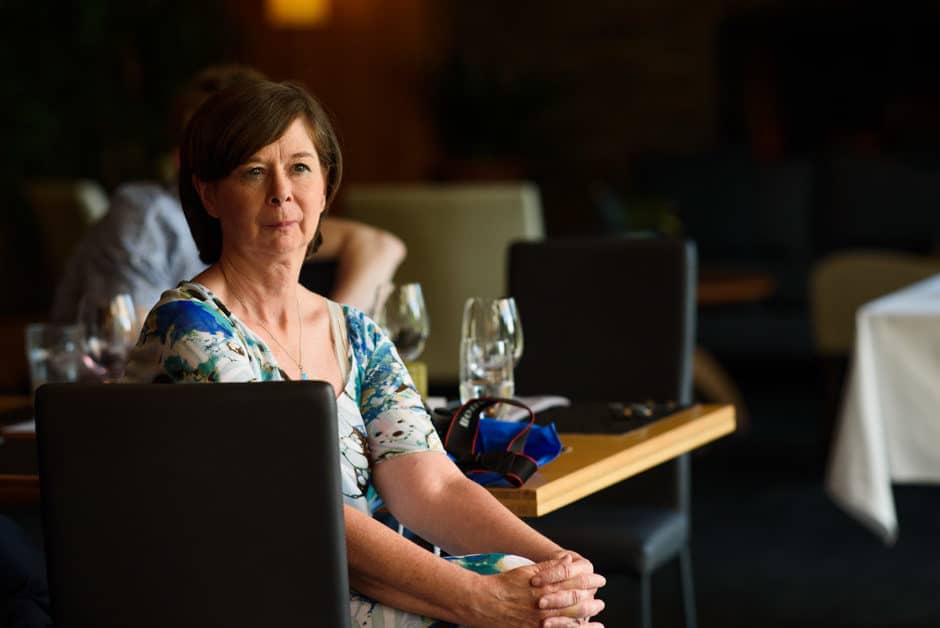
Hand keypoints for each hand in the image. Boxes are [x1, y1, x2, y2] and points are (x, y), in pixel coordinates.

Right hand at [470, 559, 604, 627]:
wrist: (483, 601)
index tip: (600, 581)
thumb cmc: (504, 584)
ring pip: (569, 623)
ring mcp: (540, 620)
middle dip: (591, 604)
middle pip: (575, 604)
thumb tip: (568, 559)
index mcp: (545, 586)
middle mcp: (545, 603)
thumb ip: (549, 566)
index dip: (589, 582)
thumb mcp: (527, 570)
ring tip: (598, 625)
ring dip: (585, 623)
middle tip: (601, 604)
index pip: (574, 583)